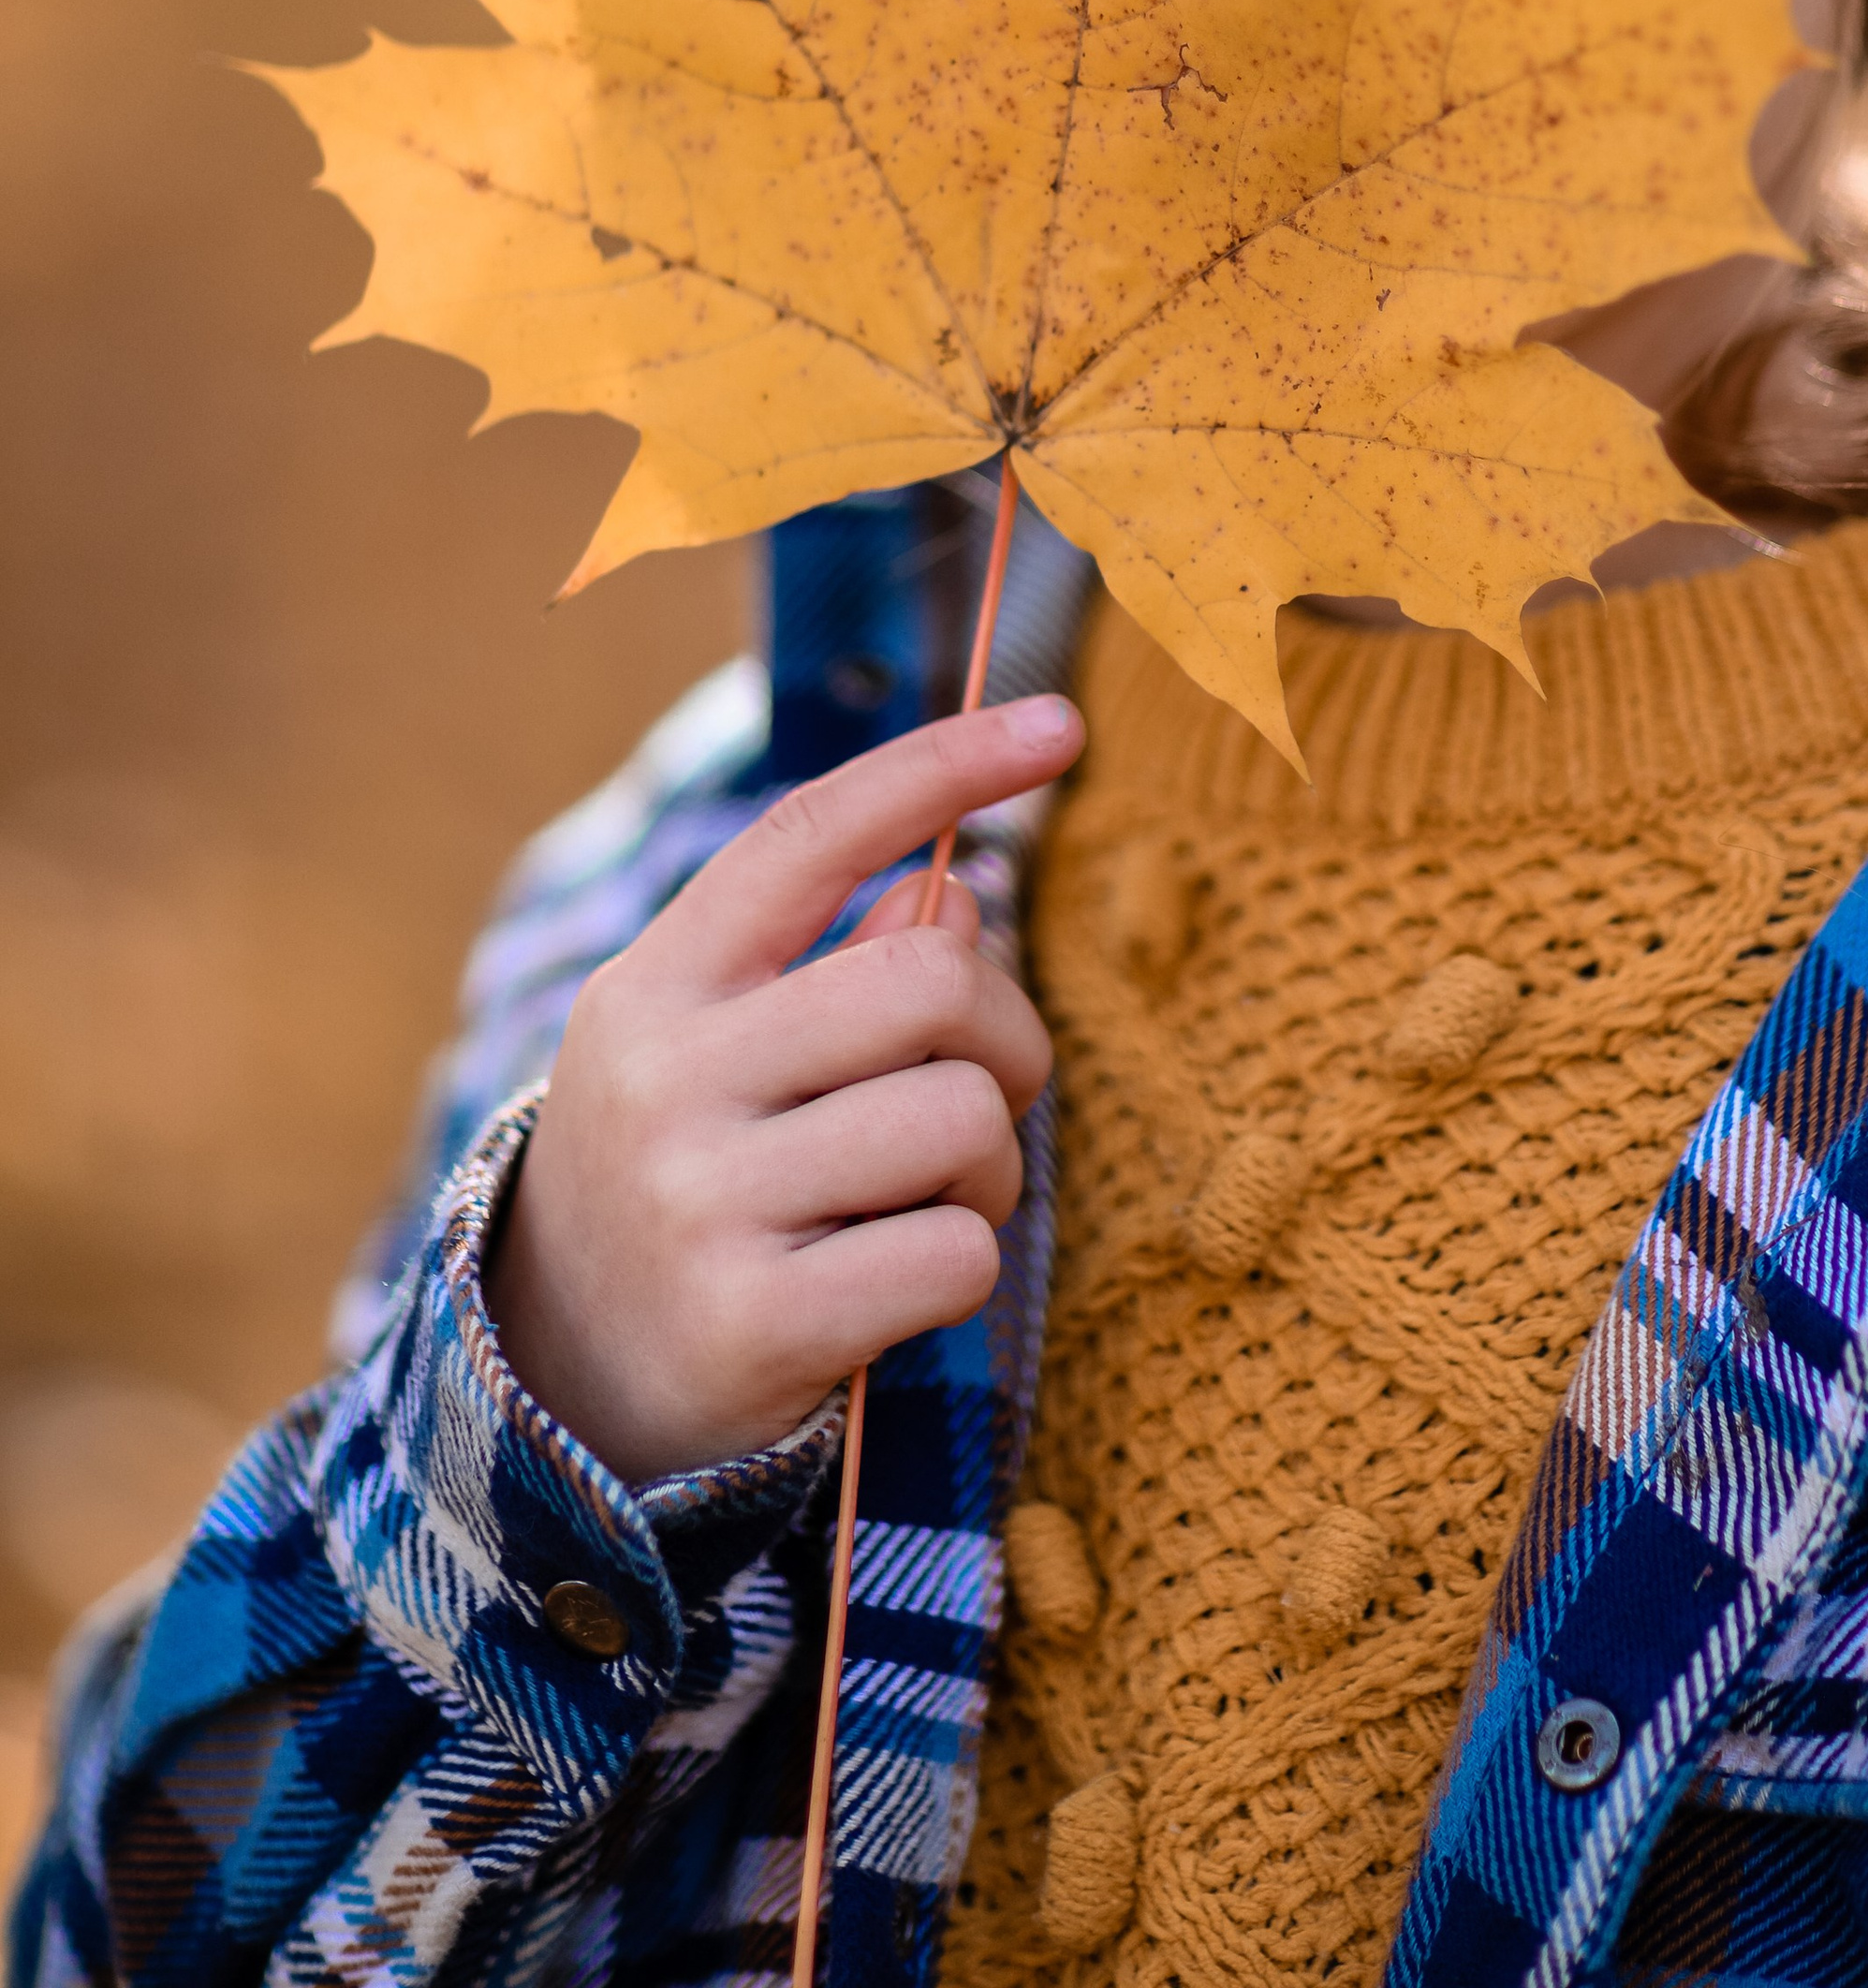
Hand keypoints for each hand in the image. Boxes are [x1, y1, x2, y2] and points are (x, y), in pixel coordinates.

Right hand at [486, 696, 1075, 1483]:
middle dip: (1004, 1034)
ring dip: (989, 1167)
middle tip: (985, 1092)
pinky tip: (894, 1281)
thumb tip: (958, 897)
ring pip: (962, 1119)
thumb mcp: (726, 1050)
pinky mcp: (752, 1323)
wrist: (565, 1387)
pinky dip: (961, 1264)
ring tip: (926, 1199)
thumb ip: (842, 962)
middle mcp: (666, 1076)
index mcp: (659, 982)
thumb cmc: (692, 1176)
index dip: (941, 767)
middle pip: (933, 981)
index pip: (812, 836)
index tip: (1059, 725)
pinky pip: (955, 1254)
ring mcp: (700, 1202)